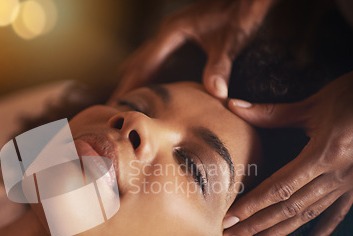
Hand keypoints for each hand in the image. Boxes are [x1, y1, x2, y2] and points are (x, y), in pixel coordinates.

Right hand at [110, 0, 273, 101]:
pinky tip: (146, 77)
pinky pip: (156, 53)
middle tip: (113, 104)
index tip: (118, 101)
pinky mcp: (180, 33)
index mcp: (172, 32)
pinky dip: (147, 68)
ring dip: (135, 75)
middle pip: (140, 60)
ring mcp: (172, 30)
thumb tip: (217, 94)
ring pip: (146, 56)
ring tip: (123, 93)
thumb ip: (220, 67)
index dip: (131, 84)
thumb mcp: (230, 41)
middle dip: (127, 82)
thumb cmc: (239, 14)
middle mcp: (167, 30)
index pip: (145, 63)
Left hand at [222, 66, 352, 235]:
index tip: (228, 220)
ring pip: (308, 216)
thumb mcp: (313, 104)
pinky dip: (319, 235)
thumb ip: (271, 112)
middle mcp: (338, 174)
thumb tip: (232, 105)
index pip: (280, 188)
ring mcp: (350, 183)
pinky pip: (335, 215)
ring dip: (278, 234)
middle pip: (290, 208)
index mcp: (326, 153)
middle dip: (256, 227)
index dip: (251, 206)